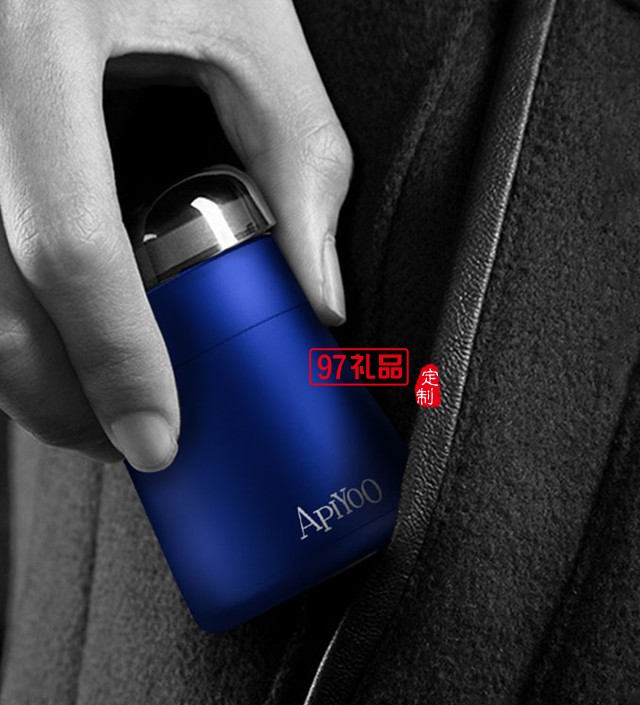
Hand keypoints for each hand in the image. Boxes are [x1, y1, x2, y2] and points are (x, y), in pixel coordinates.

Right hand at [0, 0, 351, 470]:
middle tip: (133, 438)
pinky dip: (18, 311)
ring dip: (31, 367)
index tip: (157, 437)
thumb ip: (299, 157)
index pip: (69, 241)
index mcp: (36, 39)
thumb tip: (320, 294)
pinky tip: (69, 327)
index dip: (115, 358)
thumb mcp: (251, 30)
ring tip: (104, 400)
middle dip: (59, 394)